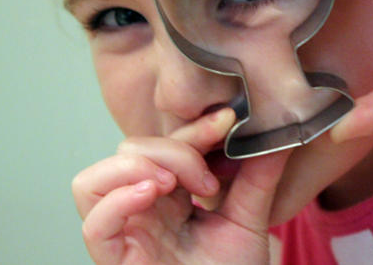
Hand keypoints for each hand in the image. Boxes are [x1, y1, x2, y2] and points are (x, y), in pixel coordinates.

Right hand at [72, 108, 289, 264]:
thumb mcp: (249, 220)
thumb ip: (259, 178)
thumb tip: (281, 133)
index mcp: (168, 193)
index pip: (165, 143)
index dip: (193, 128)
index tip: (227, 122)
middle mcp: (141, 207)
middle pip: (129, 152)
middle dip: (169, 150)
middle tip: (207, 179)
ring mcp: (125, 232)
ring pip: (91, 181)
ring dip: (132, 168)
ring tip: (169, 182)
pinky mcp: (117, 261)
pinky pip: (94, 226)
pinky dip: (115, 202)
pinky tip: (149, 193)